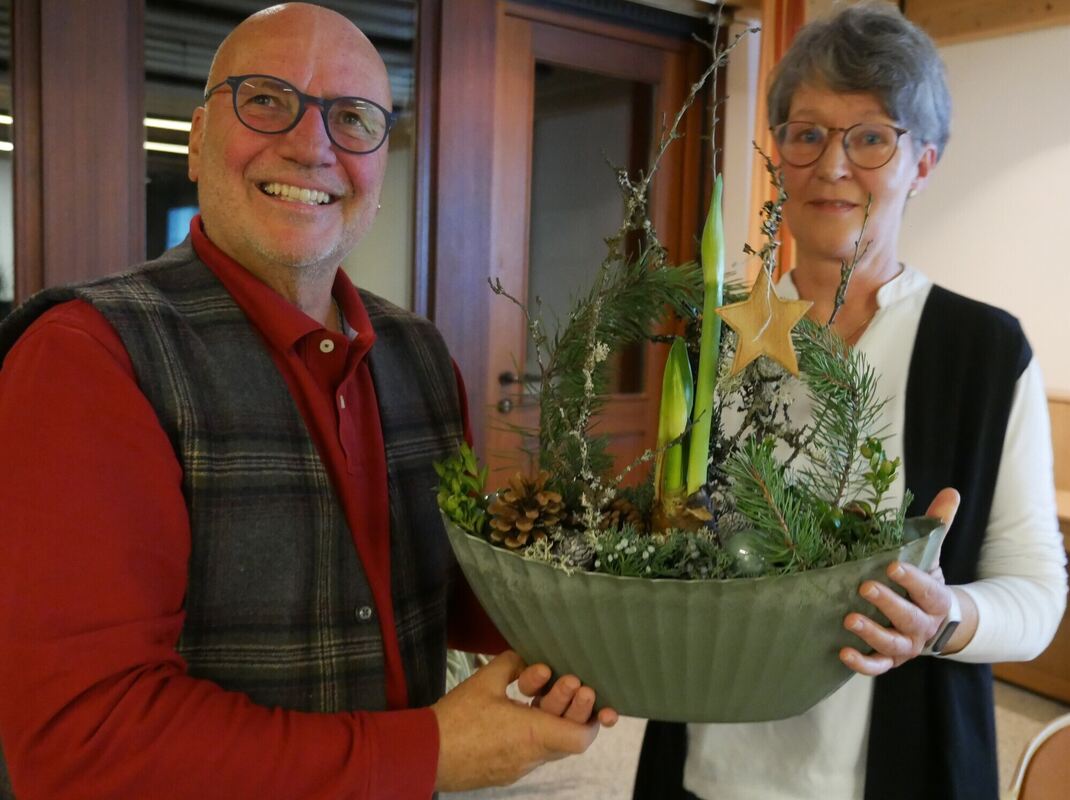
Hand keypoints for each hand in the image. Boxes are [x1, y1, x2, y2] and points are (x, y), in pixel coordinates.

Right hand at [432, 650, 617, 791]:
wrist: (424, 754)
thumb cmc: (456, 718)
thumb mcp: (485, 681)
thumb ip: (511, 664)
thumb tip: (525, 660)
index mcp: (532, 734)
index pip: (580, 737)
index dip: (590, 717)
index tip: (582, 691)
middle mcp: (531, 756)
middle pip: (569, 740)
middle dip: (573, 709)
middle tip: (570, 682)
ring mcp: (518, 768)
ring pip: (551, 746)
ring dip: (553, 719)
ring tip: (542, 694)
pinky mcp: (505, 771)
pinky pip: (532, 753)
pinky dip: (536, 732)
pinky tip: (524, 712)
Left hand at [840, 488, 965, 675]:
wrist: (935, 625)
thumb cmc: (925, 584)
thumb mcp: (933, 556)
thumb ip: (938, 526)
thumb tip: (950, 492)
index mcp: (935, 600)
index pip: (928, 591)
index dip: (913, 581)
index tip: (893, 565)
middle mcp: (922, 627)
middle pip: (909, 618)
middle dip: (888, 604)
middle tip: (865, 587)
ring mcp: (905, 646)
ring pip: (892, 645)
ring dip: (871, 634)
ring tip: (849, 619)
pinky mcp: (889, 660)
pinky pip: (876, 666)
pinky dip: (862, 663)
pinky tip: (843, 652)